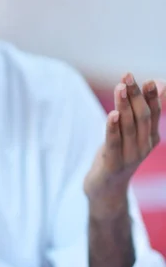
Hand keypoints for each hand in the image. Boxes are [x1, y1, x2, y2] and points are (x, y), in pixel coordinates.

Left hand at [84, 74, 164, 217]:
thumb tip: (159, 83)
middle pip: (141, 117)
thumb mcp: (130, 132)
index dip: (152, 97)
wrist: (106, 190)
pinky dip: (113, 128)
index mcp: (150, 138)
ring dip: (124, 106)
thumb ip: (140, 111)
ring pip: (128, 127)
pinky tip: (112, 114)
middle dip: (136, 96)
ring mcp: (129, 157)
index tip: (149, 80)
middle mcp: (143, 147)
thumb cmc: (117, 155)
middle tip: (128, 76)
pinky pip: (114, 143)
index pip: (154, 114)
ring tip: (120, 87)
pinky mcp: (113, 165)